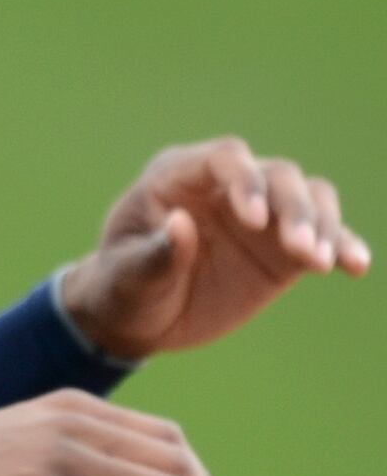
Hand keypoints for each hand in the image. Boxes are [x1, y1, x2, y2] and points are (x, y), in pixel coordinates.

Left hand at [58, 138, 364, 362]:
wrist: (137, 317)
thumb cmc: (121, 288)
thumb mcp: (126, 278)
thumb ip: (154, 255)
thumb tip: (181, 224)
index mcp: (178, 176)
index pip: (225, 158)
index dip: (244, 181)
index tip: (254, 221)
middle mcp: (226, 186)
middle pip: (277, 175)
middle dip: (293, 208)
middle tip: (298, 250)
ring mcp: (262, 213)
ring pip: (309, 197)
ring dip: (322, 225)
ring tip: (323, 262)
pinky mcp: (284, 245)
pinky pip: (324, 235)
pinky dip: (342, 246)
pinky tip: (354, 266)